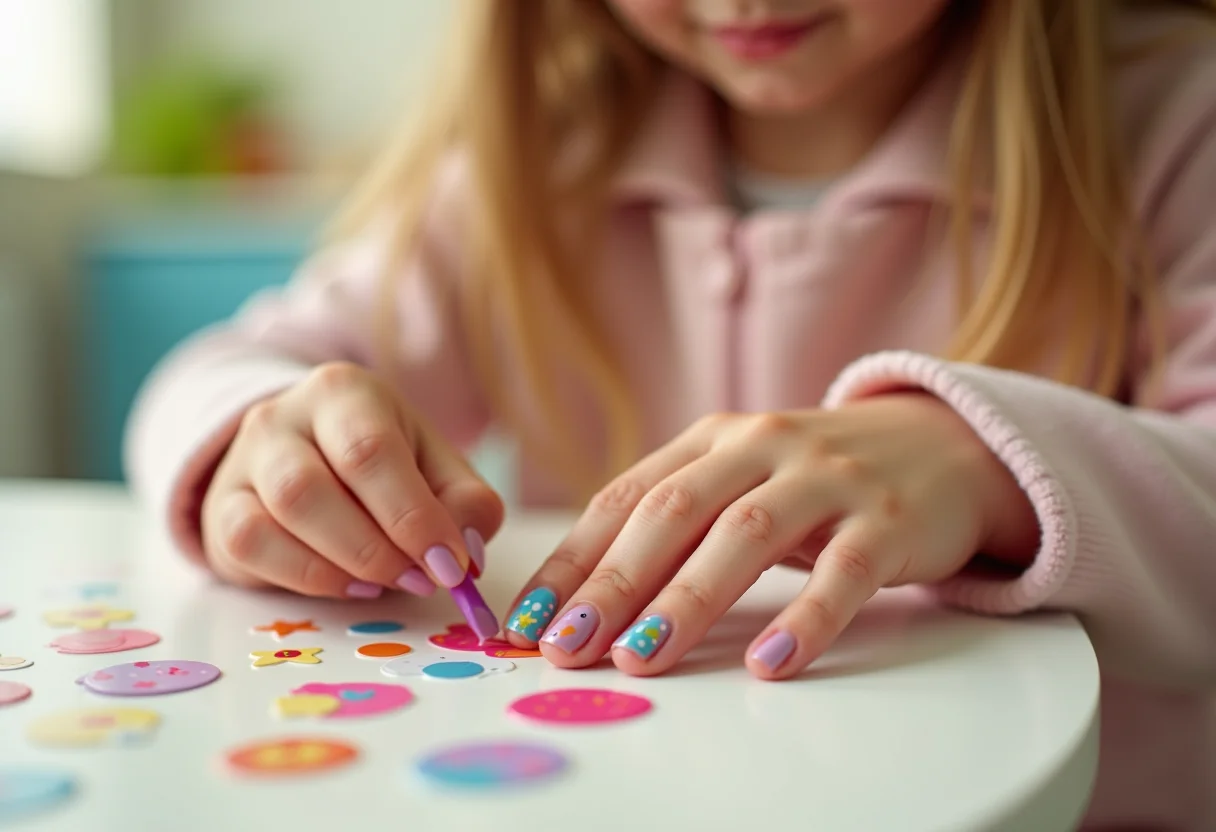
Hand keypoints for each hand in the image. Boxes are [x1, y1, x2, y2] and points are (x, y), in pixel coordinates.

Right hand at [200, 362, 503, 598]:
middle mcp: (282, 416)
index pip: (371, 451)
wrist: (313, 455)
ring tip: (386, 581)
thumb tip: (463, 552)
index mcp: (344, 391)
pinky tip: (346, 583)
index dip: (412, 516)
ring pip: (278, 517)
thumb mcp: (438, 469)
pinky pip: (250, 546)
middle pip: (312, 487)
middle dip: (376, 549)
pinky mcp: (220, 508)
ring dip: (343, 565)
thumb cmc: (388, 464)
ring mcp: (243, 460)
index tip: (449, 564)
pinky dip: (306, 576)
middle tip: (419, 578)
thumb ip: (466, 504)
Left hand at [504, 394, 1037, 678]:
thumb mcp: (740, 480)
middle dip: (614, 582)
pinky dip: (803, 620)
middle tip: (568, 644)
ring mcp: (827, 479)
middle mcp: (762, 446)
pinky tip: (766, 663)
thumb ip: (677, 523)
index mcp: (713, 440)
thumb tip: (587, 598)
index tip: (529, 619)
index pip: (626, 498)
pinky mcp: (887, 520)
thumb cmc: (815, 479)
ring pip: (745, 535)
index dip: (573, 559)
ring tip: (640, 658)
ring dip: (686, 600)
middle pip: (673, 512)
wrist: (941, 445)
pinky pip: (842, 573)